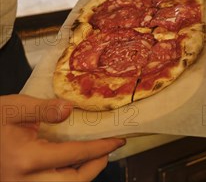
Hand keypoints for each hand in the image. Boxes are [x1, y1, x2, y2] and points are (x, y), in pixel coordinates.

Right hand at [0, 95, 125, 181]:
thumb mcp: (13, 108)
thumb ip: (43, 109)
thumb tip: (69, 109)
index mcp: (26, 159)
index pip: (74, 155)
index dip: (100, 148)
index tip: (117, 141)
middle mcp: (23, 181)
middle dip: (94, 168)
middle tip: (106, 151)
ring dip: (78, 175)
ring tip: (91, 157)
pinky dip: (63, 176)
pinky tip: (70, 163)